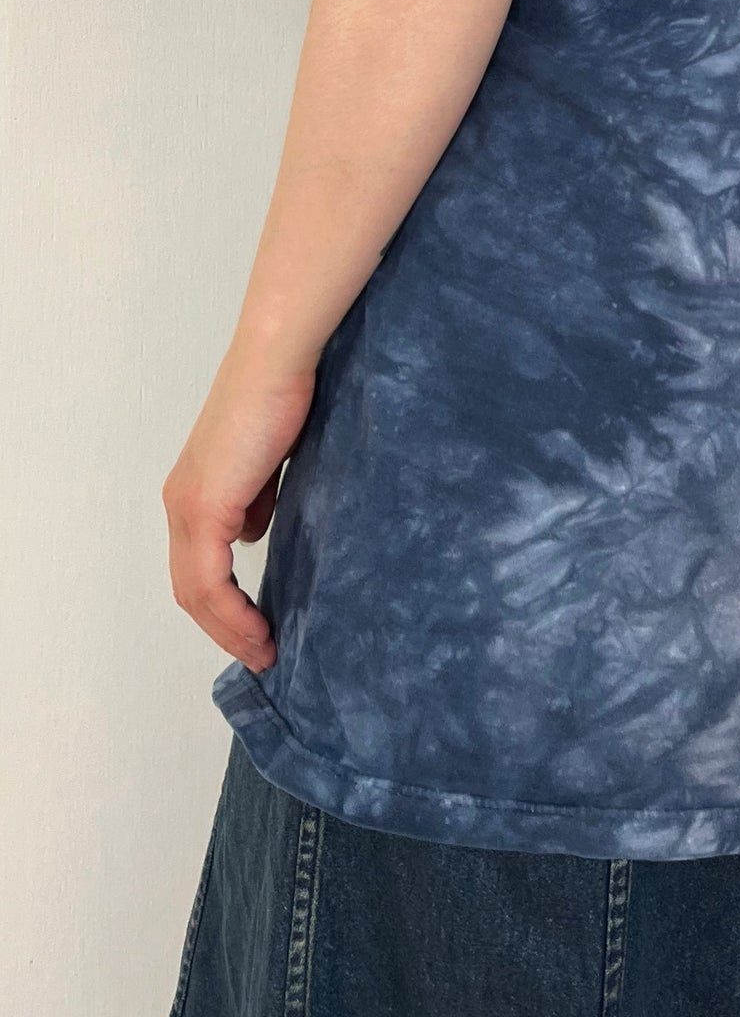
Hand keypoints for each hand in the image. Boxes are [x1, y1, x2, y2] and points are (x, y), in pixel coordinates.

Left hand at [162, 344, 316, 672]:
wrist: (276, 362)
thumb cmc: (283, 396)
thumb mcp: (269, 460)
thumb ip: (257, 497)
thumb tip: (253, 531)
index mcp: (194, 491)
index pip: (197, 567)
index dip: (223, 607)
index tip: (258, 631)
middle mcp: (180, 503)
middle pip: (190, 588)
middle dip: (225, 628)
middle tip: (262, 654)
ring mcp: (189, 506)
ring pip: (195, 591)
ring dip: (230, 629)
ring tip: (266, 651)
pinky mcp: (205, 507)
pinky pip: (209, 580)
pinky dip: (232, 613)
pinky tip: (260, 628)